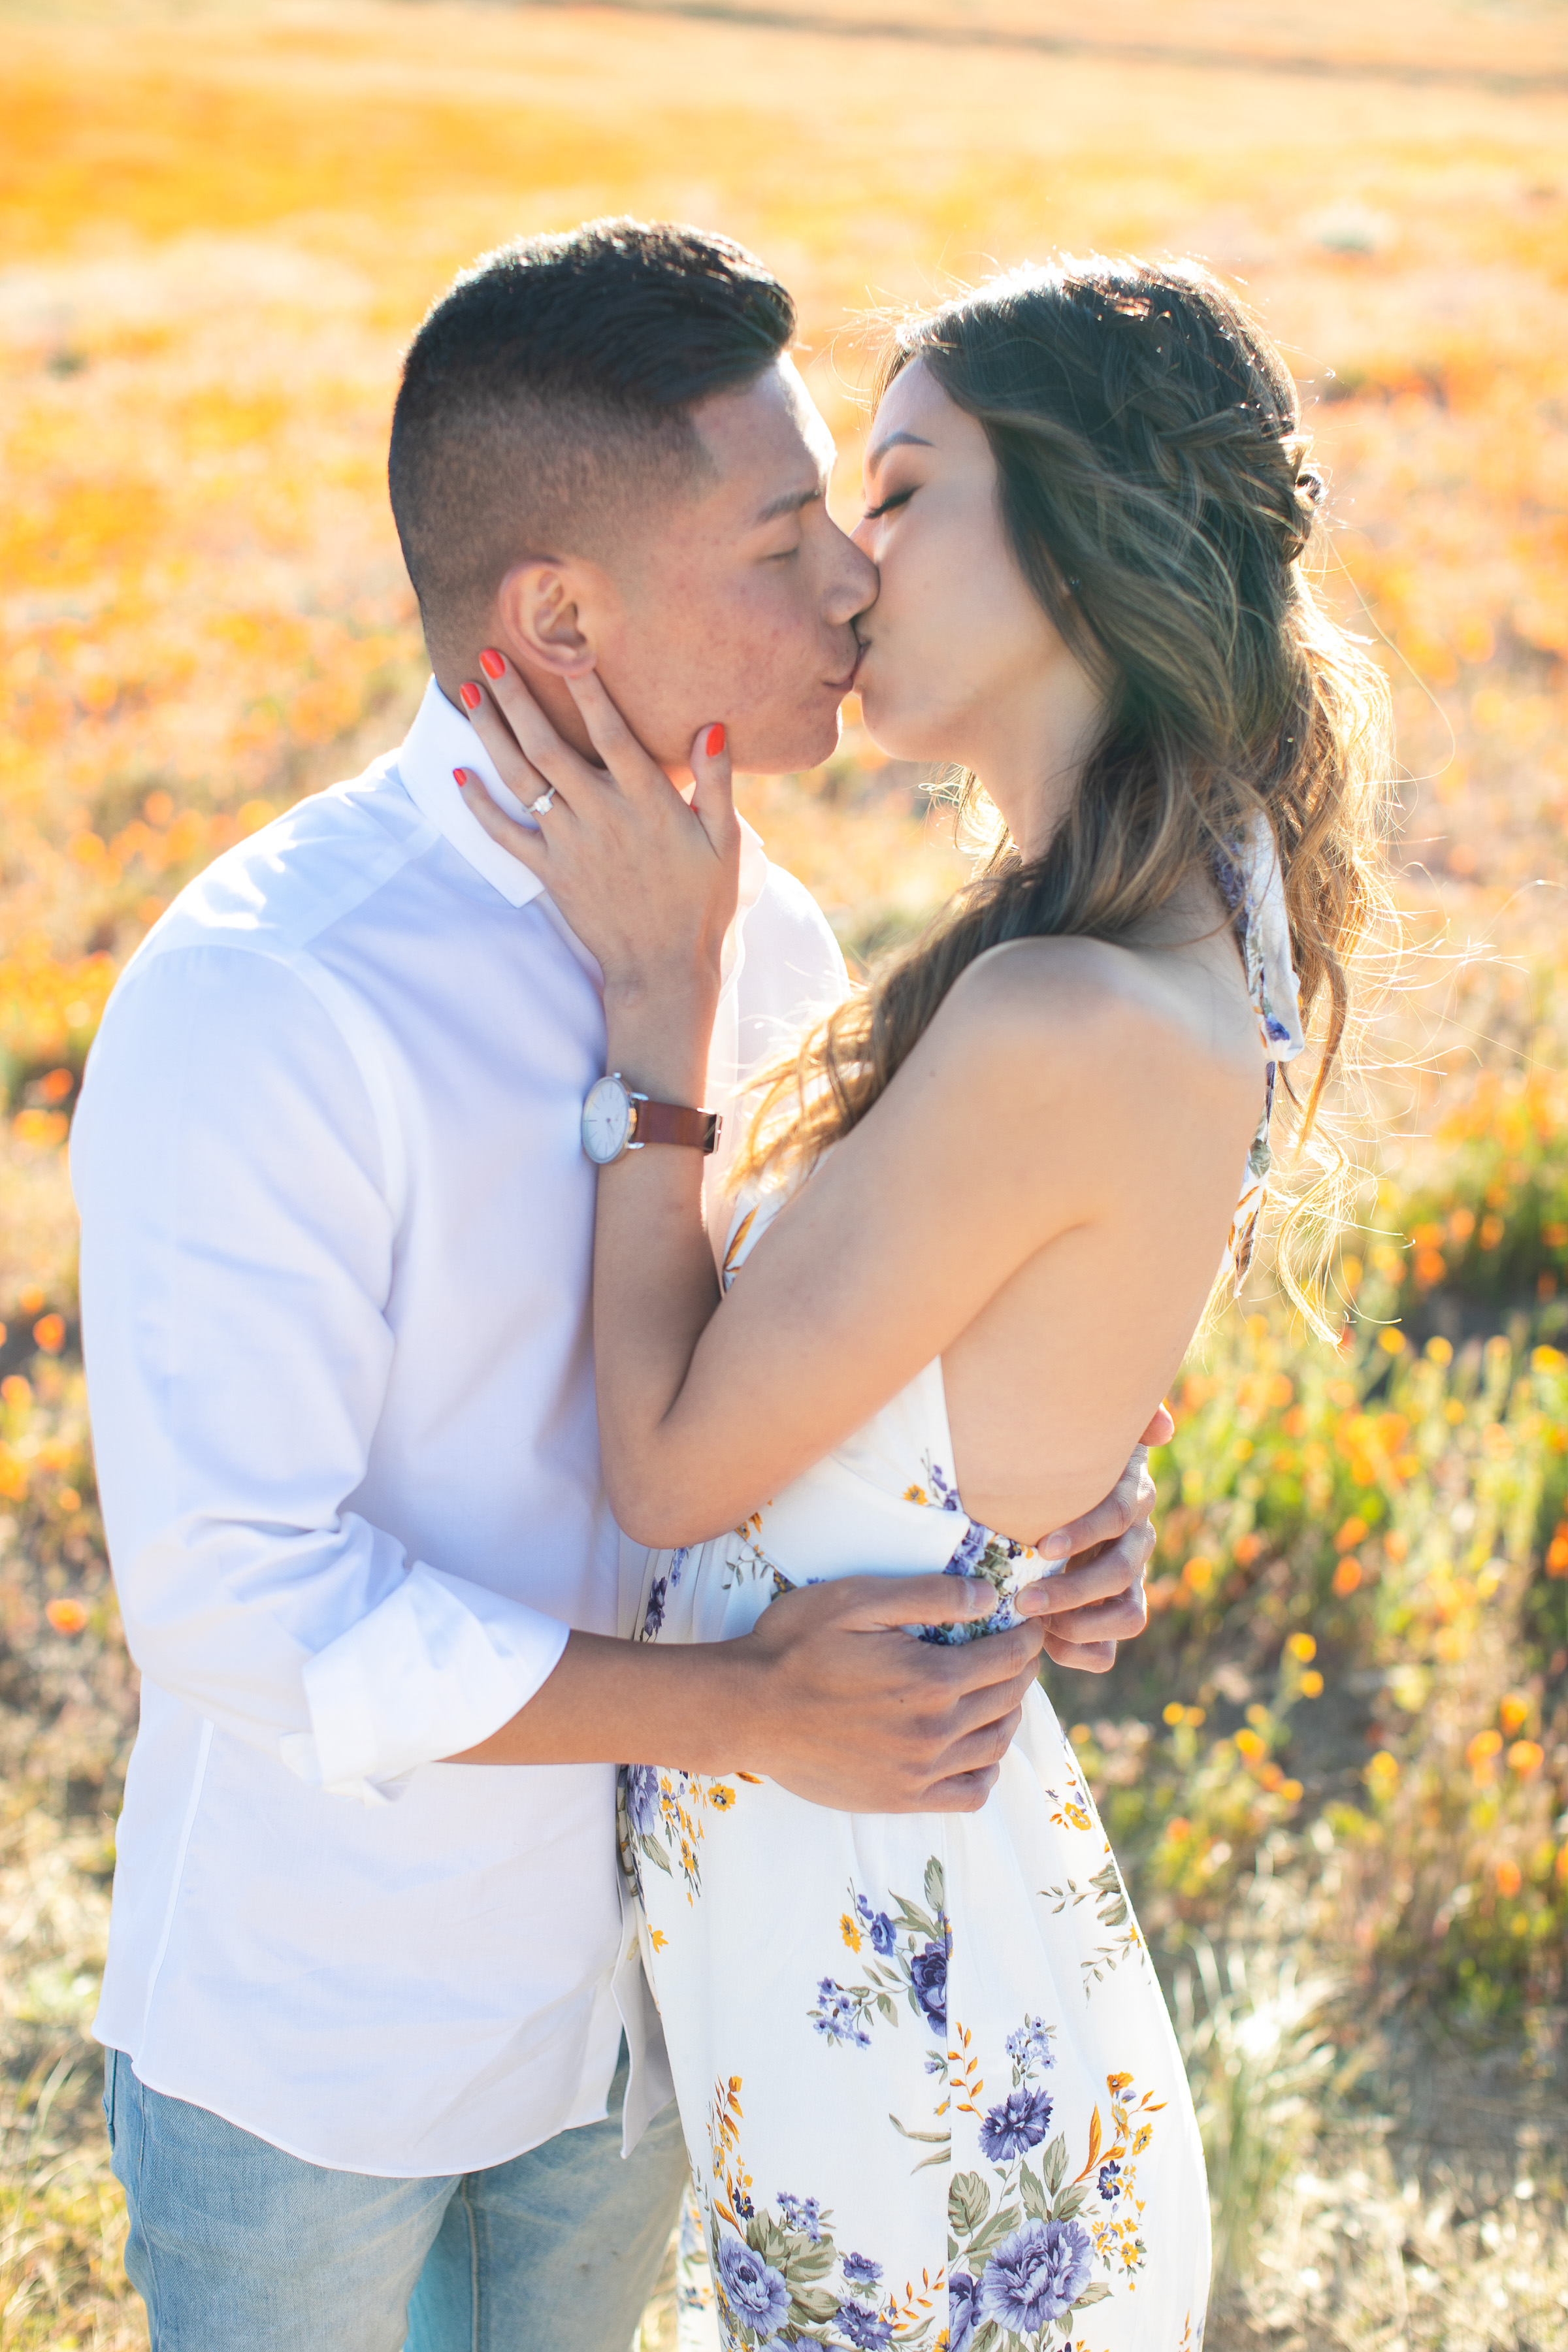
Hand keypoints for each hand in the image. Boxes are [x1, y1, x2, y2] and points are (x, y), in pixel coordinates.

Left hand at [454, 653, 740, 1007]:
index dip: (587, 690)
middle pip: (549, 745)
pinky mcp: (551, 874)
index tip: (566, 649)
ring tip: (469, 696)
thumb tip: (712, 725)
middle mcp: (602, 815)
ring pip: (522, 780)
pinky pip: (506, 836)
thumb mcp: (725, 841)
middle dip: (517, 697)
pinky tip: (460, 776)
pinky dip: (480, 807)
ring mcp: (571, 844)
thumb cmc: (702, 903)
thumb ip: (717, 781)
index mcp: (647, 801)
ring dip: (492, 735)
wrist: (665, 968)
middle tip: (488, 655)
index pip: (611, 733)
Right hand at [738, 1571, 1045, 1812]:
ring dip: (1008, 1714)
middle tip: (1015, 1648)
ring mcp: (920, 1772)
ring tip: (997, 1691)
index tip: (1029, 1621)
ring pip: (996, 1746)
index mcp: (931, 1680)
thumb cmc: (796, 1645)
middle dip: (1021, 1669)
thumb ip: (928, 1596)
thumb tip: (990, 1597)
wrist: (746, 1709)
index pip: (1009, 1658)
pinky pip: (970, 1793)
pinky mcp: (900, 1799)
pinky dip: (986, 1769)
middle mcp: (935, 1733)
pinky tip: (974, 1746)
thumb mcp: (858, 1600)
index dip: (1027, 1635)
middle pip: (1008, 1700)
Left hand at [1017, 1402, 1171, 1672]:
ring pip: (1129, 1616)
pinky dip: (1080, 1653)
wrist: (1045, 1510)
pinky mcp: (1111, 1618)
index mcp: (1129, 1496)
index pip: (1120, 1514)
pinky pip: (1109, 1652)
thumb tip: (1164, 1427)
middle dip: (1072, 1589)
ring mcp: (1129, 1584)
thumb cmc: (1055, 1468)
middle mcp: (1137, 1541)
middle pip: (1122, 1571)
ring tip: (1034, 1624)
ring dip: (1080, 1625)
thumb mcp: (1075, 1443)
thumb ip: (1125, 1422)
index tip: (1042, 1545)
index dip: (1086, 1531)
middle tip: (1022, 1599)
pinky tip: (1047, 1645)